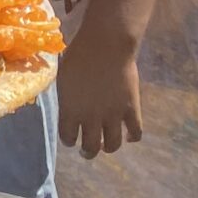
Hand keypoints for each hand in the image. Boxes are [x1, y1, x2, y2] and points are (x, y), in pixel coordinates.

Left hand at [56, 18, 143, 158]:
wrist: (105, 46)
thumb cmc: (78, 55)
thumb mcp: (62, 77)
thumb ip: (66, 97)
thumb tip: (68, 105)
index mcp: (70, 110)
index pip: (67, 137)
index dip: (69, 140)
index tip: (70, 139)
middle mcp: (90, 118)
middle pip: (90, 147)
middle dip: (87, 152)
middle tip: (87, 151)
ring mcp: (112, 116)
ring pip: (112, 145)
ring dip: (108, 148)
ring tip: (106, 146)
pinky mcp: (131, 110)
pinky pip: (136, 132)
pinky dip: (132, 137)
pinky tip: (128, 136)